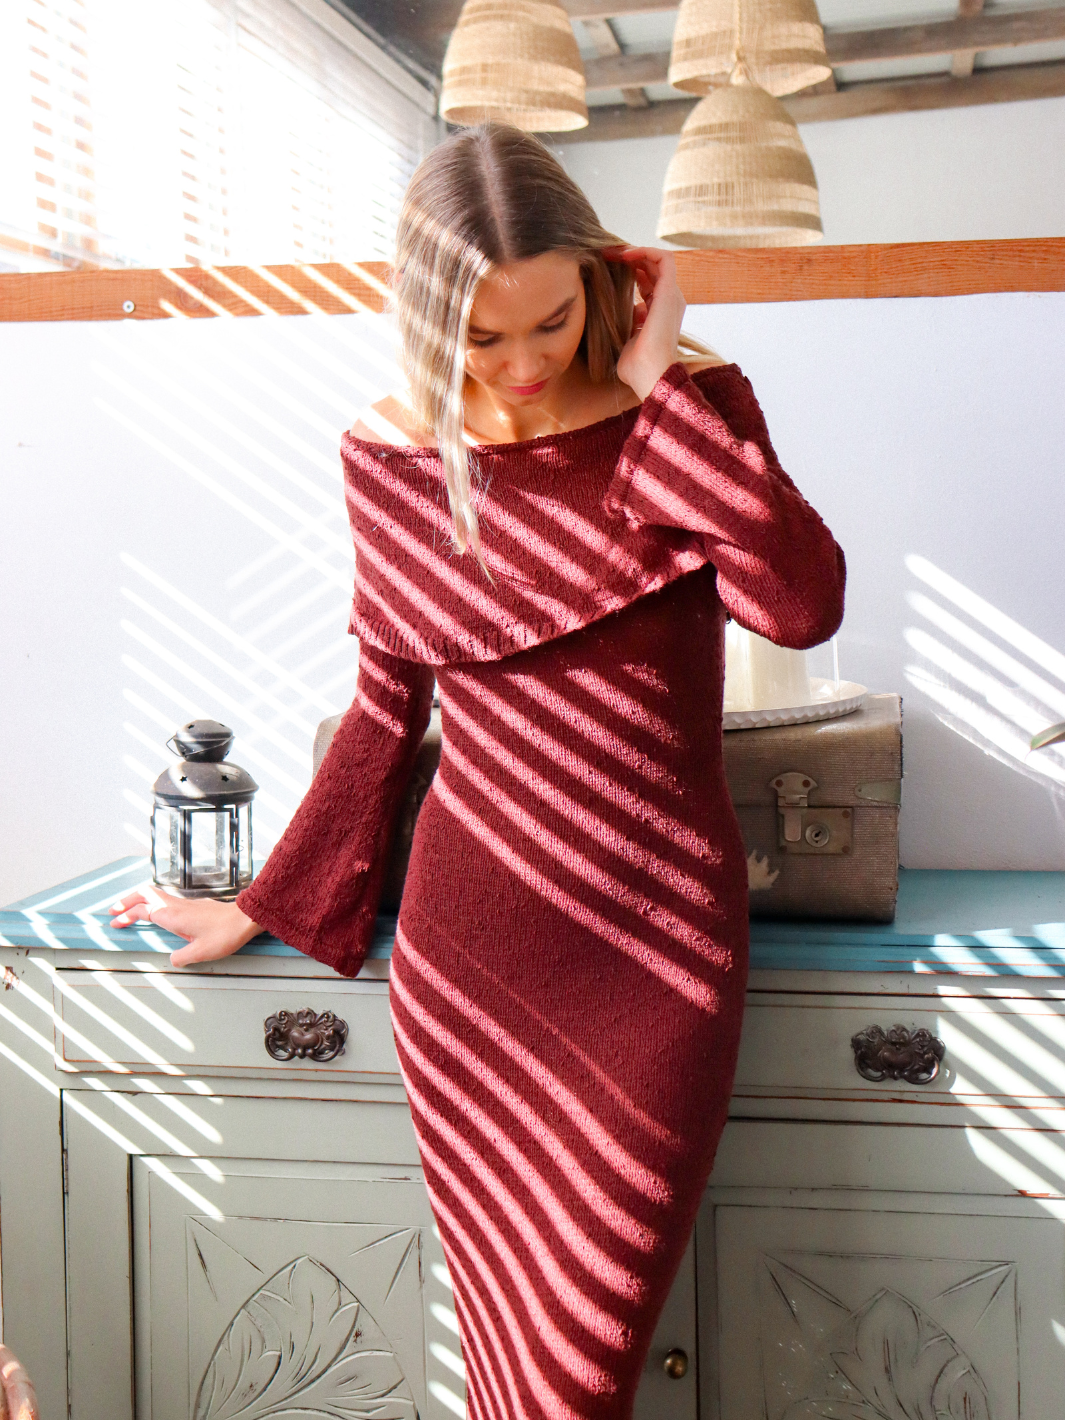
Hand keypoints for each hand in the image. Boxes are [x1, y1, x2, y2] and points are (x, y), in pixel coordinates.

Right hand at [109, 889, 260, 967]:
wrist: (246, 918)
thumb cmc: (225, 934)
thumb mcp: (200, 953)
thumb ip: (181, 957)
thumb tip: (172, 959)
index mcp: (173, 916)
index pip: (142, 911)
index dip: (126, 916)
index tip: (114, 922)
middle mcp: (177, 906)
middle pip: (145, 895)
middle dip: (127, 901)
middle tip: (115, 910)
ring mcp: (187, 904)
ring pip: (157, 895)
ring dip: (140, 901)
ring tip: (131, 910)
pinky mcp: (195, 906)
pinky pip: (168, 900)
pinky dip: (155, 904)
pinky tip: (157, 913)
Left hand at [603, 246, 685, 399]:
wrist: (650, 374)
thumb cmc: (636, 367)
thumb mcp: (626, 340)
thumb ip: (627, 324)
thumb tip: (622, 312)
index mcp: (659, 313)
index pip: (646, 283)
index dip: (627, 272)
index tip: (605, 268)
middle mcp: (668, 302)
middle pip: (651, 269)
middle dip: (629, 258)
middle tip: (606, 255)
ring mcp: (671, 296)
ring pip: (658, 261)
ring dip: (635, 252)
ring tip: (613, 251)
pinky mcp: (670, 292)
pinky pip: (664, 259)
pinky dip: (645, 251)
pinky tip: (625, 254)